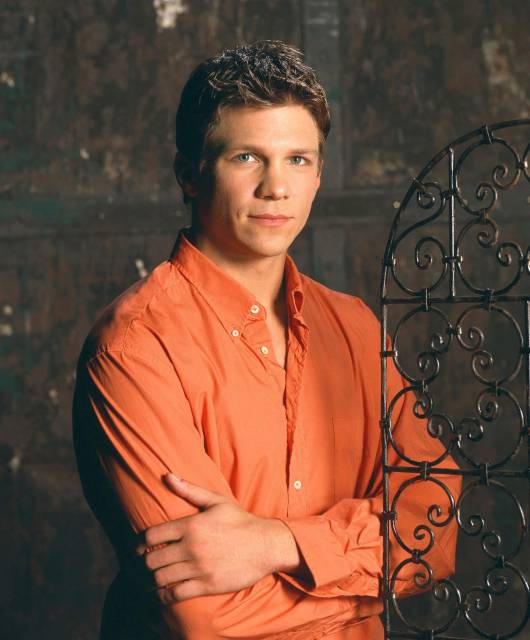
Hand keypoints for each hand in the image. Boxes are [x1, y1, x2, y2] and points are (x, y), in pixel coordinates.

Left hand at [138, 474, 300, 603]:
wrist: (265, 544)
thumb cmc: (240, 521)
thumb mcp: (216, 500)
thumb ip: (189, 489)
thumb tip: (167, 476)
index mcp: (190, 525)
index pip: (151, 536)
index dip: (139, 544)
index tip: (138, 549)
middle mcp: (191, 547)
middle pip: (151, 560)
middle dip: (142, 564)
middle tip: (141, 566)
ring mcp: (199, 567)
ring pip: (161, 579)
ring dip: (150, 581)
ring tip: (148, 581)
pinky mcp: (207, 585)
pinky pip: (176, 594)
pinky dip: (163, 596)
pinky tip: (162, 593)